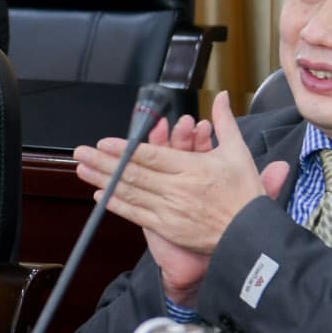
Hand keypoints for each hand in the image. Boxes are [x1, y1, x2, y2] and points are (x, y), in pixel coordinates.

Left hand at [73, 93, 290, 304]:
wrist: (250, 235)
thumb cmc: (245, 194)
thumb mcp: (239, 153)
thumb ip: (224, 123)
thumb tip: (220, 96)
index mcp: (193, 168)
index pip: (152, 156)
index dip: (125, 149)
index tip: (104, 142)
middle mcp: (178, 189)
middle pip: (134, 173)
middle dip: (104, 162)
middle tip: (81, 151)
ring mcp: (170, 210)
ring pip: (130, 192)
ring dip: (104, 180)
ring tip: (82, 169)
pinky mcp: (167, 228)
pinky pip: (136, 215)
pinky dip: (117, 205)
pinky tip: (100, 196)